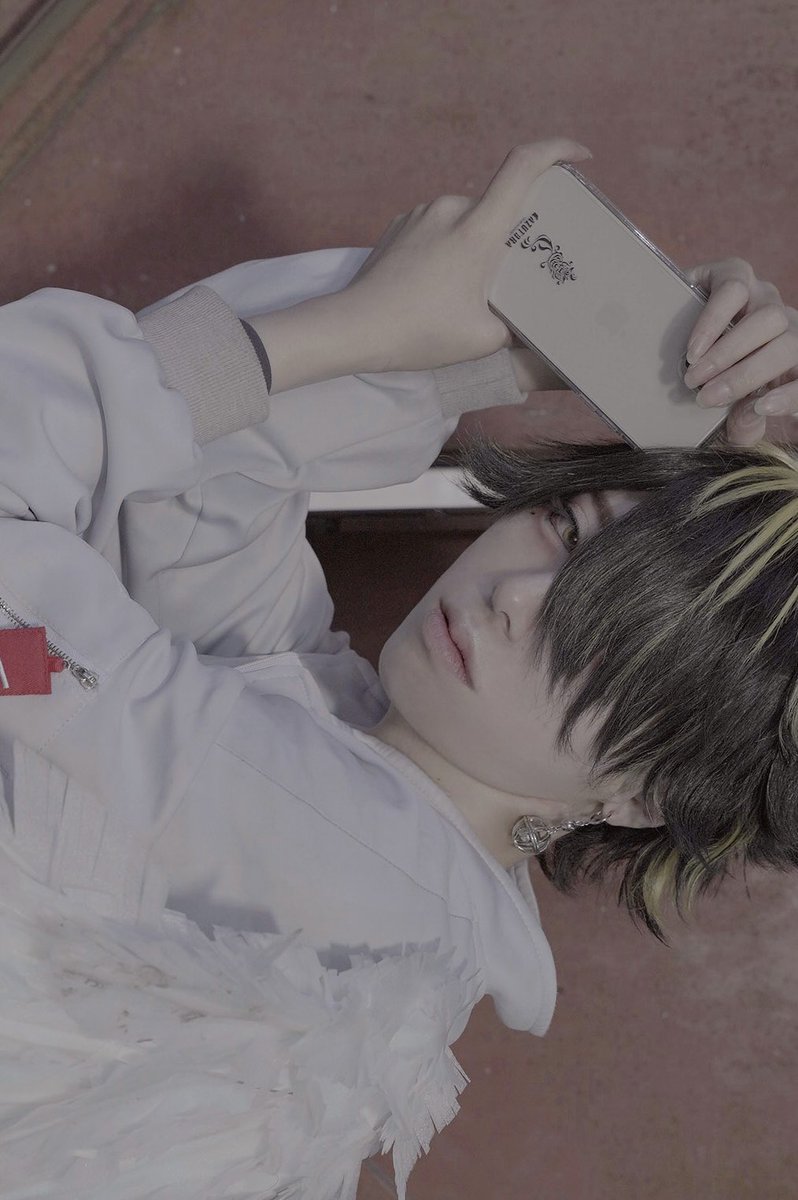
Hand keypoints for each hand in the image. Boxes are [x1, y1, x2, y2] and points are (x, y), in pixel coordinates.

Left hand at [343, 136, 592, 373]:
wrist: (354, 328)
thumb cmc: (419, 334)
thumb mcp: (483, 339)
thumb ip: (515, 325)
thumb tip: (531, 325)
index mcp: (477, 229)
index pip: (524, 165)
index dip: (558, 150)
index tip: (581, 157)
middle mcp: (451, 208)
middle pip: (498, 207)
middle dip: (513, 236)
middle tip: (514, 276)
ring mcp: (422, 213)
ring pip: (468, 221)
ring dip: (477, 247)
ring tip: (468, 293)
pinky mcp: (401, 225)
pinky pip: (439, 230)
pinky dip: (450, 251)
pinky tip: (439, 288)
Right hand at [682, 259, 797, 445]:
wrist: (681, 339)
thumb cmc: (711, 383)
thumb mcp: (731, 415)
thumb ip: (744, 425)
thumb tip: (753, 411)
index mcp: (793, 361)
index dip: (791, 394)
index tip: (762, 407)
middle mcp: (785, 324)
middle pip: (785, 345)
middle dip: (742, 375)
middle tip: (703, 397)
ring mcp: (763, 296)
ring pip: (765, 316)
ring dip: (727, 349)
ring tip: (694, 370)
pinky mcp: (734, 273)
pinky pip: (735, 286)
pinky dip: (713, 319)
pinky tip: (693, 345)